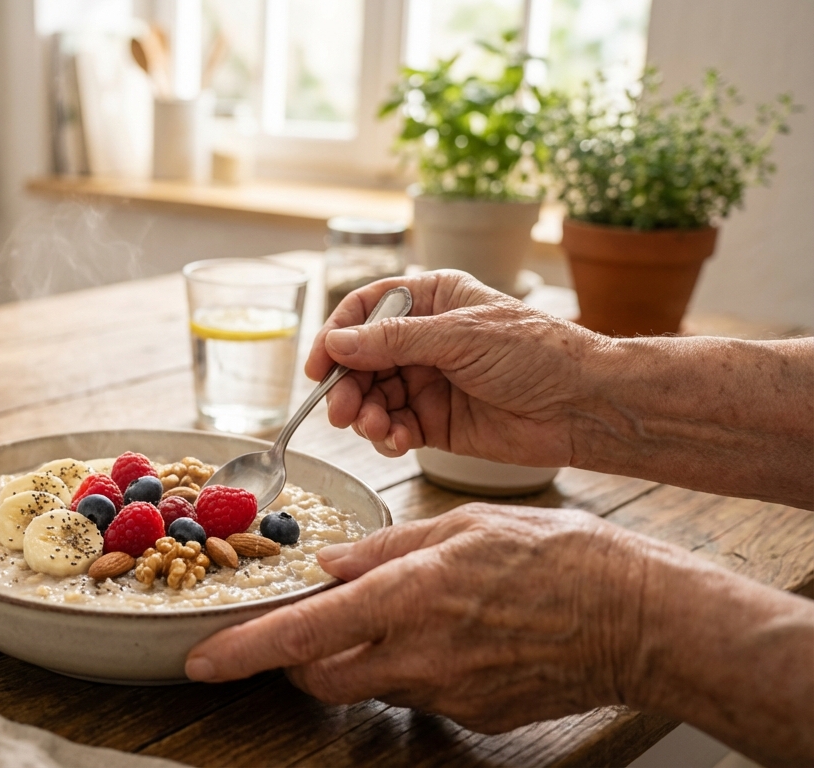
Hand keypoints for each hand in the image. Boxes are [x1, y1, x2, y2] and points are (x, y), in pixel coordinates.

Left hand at [184, 504, 664, 732]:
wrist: (640, 618)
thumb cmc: (560, 557)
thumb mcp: (463, 526)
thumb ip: (387, 550)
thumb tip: (332, 564)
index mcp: (407, 599)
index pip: (301, 636)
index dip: (241, 652)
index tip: (200, 662)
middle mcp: (418, 655)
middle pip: (318, 676)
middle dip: (295, 658)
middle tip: (308, 622)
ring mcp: (447, 693)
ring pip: (365, 688)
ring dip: (353, 661)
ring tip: (391, 619)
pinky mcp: (475, 713)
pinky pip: (418, 695)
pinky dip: (409, 669)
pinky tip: (449, 636)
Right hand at [305, 270, 607, 465]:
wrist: (583, 407)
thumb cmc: (538, 354)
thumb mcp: (461, 336)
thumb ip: (394, 340)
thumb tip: (338, 343)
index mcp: (433, 301)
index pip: (365, 310)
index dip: (337, 336)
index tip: (320, 366)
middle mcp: (424, 340)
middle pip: (361, 360)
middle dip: (348, 386)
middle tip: (341, 411)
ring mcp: (428, 382)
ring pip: (372, 397)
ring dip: (364, 415)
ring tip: (373, 429)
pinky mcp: (435, 422)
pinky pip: (393, 428)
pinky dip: (386, 436)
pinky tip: (395, 441)